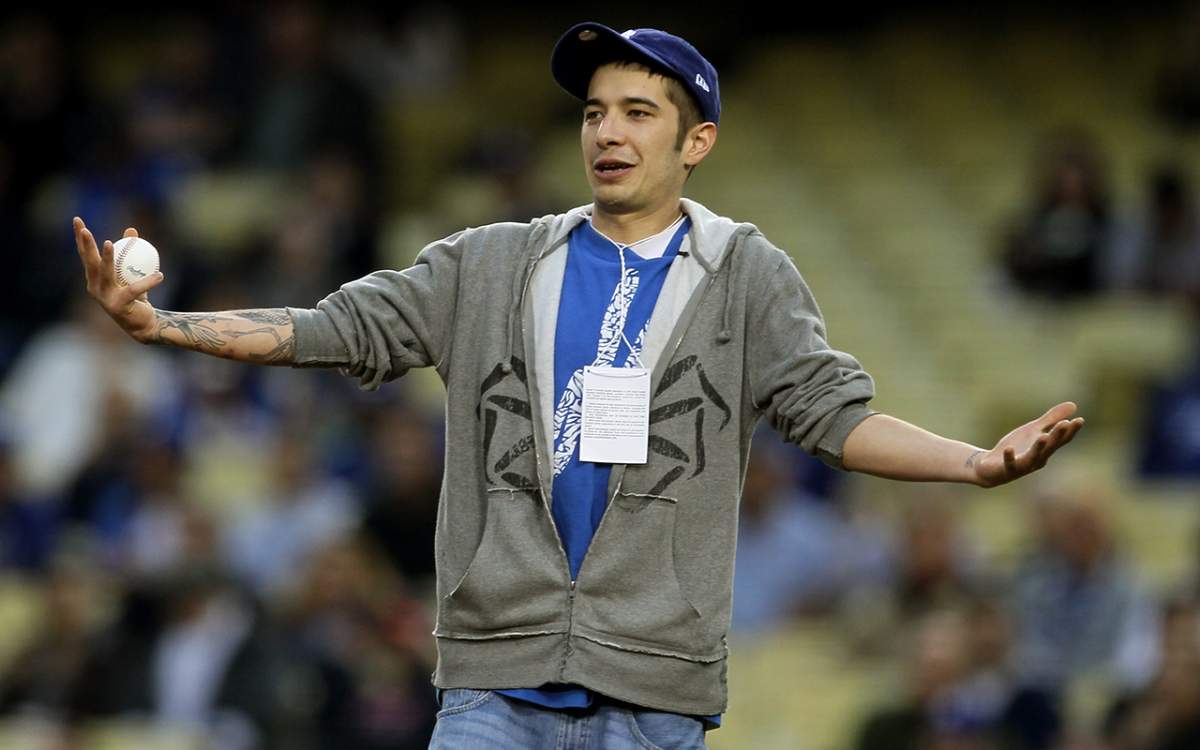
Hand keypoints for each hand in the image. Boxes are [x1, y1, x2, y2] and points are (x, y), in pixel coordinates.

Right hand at [74, 217, 163, 342]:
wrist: (144, 324)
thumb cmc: (136, 296)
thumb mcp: (132, 272)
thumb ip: (130, 252)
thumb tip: (131, 230)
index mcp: (94, 278)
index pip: (85, 255)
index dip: (79, 238)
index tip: (77, 220)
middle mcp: (95, 287)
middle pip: (89, 263)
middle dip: (85, 245)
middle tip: (84, 229)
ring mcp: (105, 298)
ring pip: (105, 274)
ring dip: (106, 258)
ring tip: (108, 243)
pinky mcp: (118, 306)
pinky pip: (134, 290)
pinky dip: (148, 282)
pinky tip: (160, 275)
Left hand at [971, 402, 1084, 487]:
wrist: (990, 467)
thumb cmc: (1016, 448)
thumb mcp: (1033, 430)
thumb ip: (1051, 419)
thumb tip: (1074, 405)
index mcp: (1045, 450)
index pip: (1061, 440)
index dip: (1070, 431)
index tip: (1079, 420)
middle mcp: (1037, 459)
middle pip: (1049, 447)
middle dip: (1057, 436)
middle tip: (1066, 423)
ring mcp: (1022, 466)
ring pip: (1033, 457)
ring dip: (1038, 447)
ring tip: (1043, 436)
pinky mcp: (1006, 469)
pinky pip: (1009, 464)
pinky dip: (1010, 457)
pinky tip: (1009, 448)